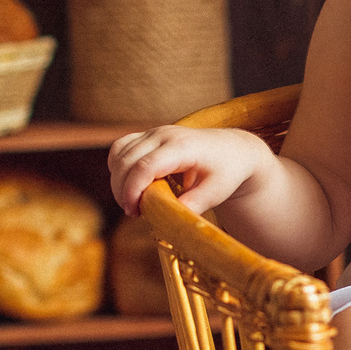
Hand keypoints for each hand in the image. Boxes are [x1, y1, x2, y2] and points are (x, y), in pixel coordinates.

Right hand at [107, 125, 264, 216]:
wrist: (232, 150)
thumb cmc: (227, 171)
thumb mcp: (217, 192)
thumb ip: (195, 203)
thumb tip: (171, 217)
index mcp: (183, 147)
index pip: (146, 166)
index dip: (133, 189)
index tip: (134, 211)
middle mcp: (164, 134)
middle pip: (127, 160)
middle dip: (122, 190)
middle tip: (134, 213)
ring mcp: (154, 132)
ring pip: (119, 153)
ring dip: (117, 180)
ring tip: (132, 203)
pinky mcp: (148, 135)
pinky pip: (120, 148)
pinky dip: (118, 168)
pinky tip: (129, 186)